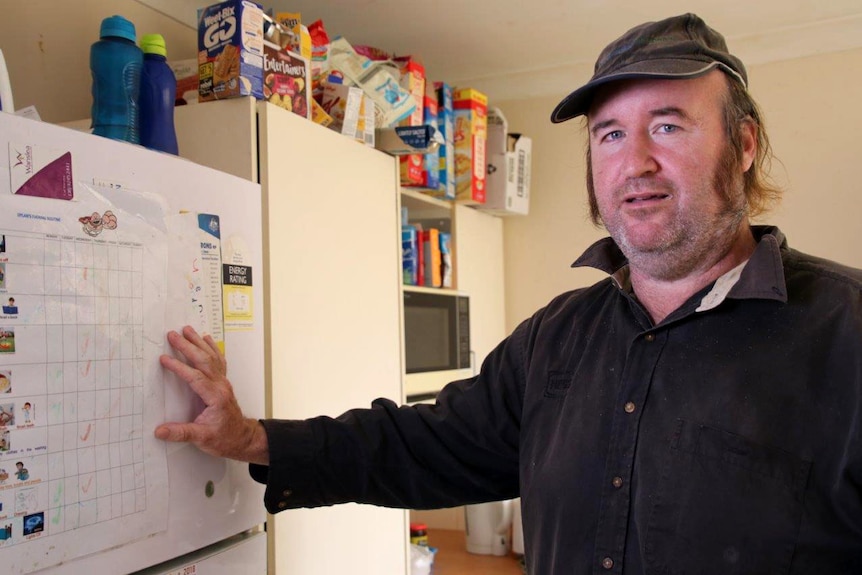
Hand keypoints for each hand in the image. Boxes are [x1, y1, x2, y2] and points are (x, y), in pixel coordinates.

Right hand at [155, 326, 268, 464]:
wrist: (242, 438)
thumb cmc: (224, 438)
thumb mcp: (202, 438)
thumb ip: (181, 433)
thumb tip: (160, 431)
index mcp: (215, 397)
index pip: (195, 377)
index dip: (179, 367)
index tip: (165, 359)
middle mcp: (220, 386)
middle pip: (203, 361)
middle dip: (187, 346)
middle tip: (173, 335)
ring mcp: (223, 383)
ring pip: (211, 357)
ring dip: (198, 343)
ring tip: (187, 330)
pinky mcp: (222, 383)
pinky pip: (218, 361)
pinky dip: (211, 348)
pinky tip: (206, 339)